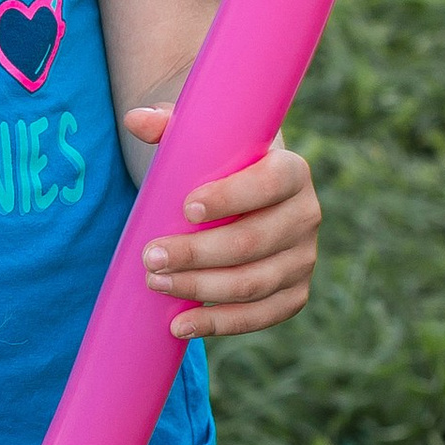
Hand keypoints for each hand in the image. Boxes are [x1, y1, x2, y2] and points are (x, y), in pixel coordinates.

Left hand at [128, 116, 320, 339]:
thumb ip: (168, 124)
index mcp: (291, 170)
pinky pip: (263, 315)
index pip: (269, 184)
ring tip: (155, 283)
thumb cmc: (214, 163)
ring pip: (255, 283)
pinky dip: (221, 323)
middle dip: (198, 253)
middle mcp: (307, 214)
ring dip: (201, 288)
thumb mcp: (196, 139)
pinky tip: (182, 324)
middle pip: (253, 242)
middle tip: (150, 256)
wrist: (239, 194)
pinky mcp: (294, 292)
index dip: (231, 198)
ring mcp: (303, 257)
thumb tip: (137, 120)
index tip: (186, 209)